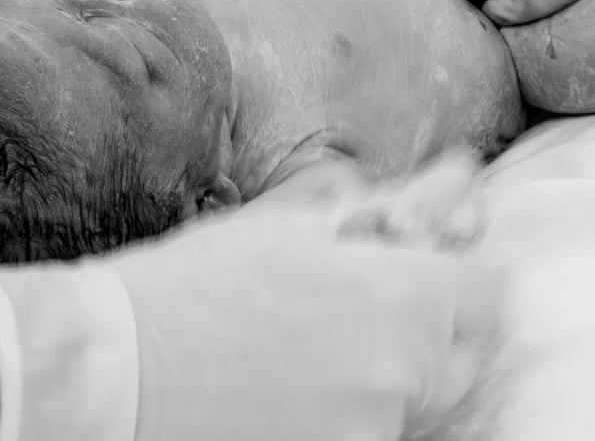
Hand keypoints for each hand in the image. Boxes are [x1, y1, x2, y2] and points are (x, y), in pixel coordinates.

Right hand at [0, 165, 499, 440]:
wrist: (106, 374)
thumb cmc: (186, 290)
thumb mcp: (284, 229)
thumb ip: (380, 210)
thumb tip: (453, 178)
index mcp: (397, 298)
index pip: (488, 292)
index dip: (455, 274)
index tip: (414, 269)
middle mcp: (400, 376)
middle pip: (462, 355)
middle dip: (427, 327)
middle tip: (350, 308)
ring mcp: (372, 432)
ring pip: (417, 403)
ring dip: (383, 373)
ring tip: (299, 351)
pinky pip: (373, 433)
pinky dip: (345, 413)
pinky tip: (286, 392)